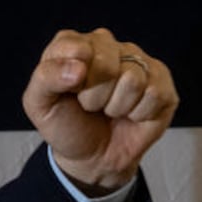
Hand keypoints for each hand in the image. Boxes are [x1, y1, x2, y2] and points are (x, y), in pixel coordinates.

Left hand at [22, 28, 177, 193]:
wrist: (92, 157)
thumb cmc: (66, 124)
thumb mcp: (39, 103)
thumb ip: (46, 77)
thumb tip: (79, 68)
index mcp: (74, 44)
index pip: (76, 47)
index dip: (72, 80)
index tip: (70, 93)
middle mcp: (108, 45)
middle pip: (106, 62)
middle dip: (95, 95)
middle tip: (91, 105)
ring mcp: (137, 61)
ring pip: (132, 79)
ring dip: (116, 106)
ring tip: (110, 110)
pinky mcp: (162, 82)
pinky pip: (154, 93)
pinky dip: (139, 113)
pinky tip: (131, 114)